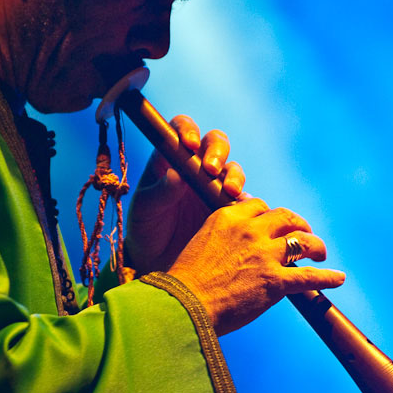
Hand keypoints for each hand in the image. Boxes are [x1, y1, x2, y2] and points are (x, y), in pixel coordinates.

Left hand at [126, 115, 244, 273]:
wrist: (157, 263)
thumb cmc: (145, 230)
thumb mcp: (144, 210)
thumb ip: (159, 193)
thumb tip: (176, 175)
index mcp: (170, 158)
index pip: (182, 129)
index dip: (189, 130)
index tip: (189, 145)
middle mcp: (196, 167)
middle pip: (215, 143)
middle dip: (218, 151)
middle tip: (212, 170)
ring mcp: (215, 187)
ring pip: (233, 169)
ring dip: (234, 176)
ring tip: (229, 192)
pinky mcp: (230, 209)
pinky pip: (245, 200)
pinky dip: (247, 202)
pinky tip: (243, 211)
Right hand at [168, 197, 345, 335]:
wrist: (184, 305)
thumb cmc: (186, 282)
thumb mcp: (200, 244)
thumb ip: (221, 237)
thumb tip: (234, 244)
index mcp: (229, 218)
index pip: (258, 206)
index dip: (269, 216)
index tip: (272, 226)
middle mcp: (250, 230)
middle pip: (285, 217)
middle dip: (298, 224)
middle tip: (304, 232)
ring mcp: (265, 255)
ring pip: (303, 240)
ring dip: (315, 246)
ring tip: (321, 253)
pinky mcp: (276, 281)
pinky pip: (310, 277)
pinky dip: (328, 277)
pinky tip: (339, 278)